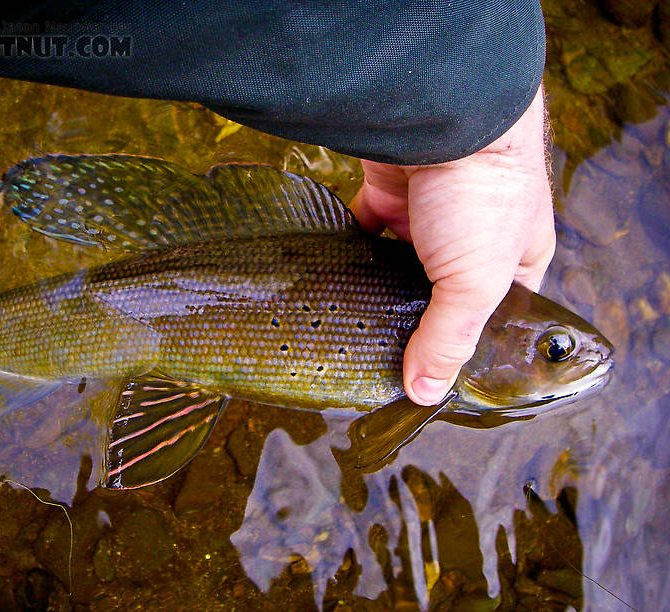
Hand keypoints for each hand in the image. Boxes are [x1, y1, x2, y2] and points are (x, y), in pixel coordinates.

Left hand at [350, 85, 554, 405]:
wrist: (442, 112)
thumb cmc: (483, 194)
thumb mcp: (477, 282)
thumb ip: (449, 338)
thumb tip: (426, 392)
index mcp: (514, 258)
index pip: (496, 316)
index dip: (471, 345)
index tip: (436, 376)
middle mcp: (472, 239)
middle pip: (440, 294)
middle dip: (415, 321)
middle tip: (385, 358)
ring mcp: (427, 217)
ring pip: (397, 267)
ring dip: (378, 291)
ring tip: (353, 328)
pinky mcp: (387, 195)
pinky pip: (364, 234)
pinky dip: (350, 254)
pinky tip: (333, 283)